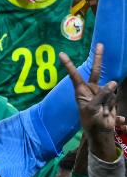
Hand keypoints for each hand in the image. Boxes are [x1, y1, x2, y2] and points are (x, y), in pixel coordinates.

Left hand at [60, 46, 120, 161]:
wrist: (101, 132)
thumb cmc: (91, 121)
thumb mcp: (93, 108)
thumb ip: (102, 95)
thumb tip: (113, 82)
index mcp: (81, 91)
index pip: (74, 75)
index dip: (69, 65)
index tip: (61, 54)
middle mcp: (91, 89)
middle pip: (95, 71)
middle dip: (98, 58)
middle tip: (100, 45)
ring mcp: (102, 92)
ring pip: (110, 89)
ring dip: (108, 101)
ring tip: (102, 112)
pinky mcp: (111, 98)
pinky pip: (115, 98)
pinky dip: (113, 110)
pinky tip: (108, 118)